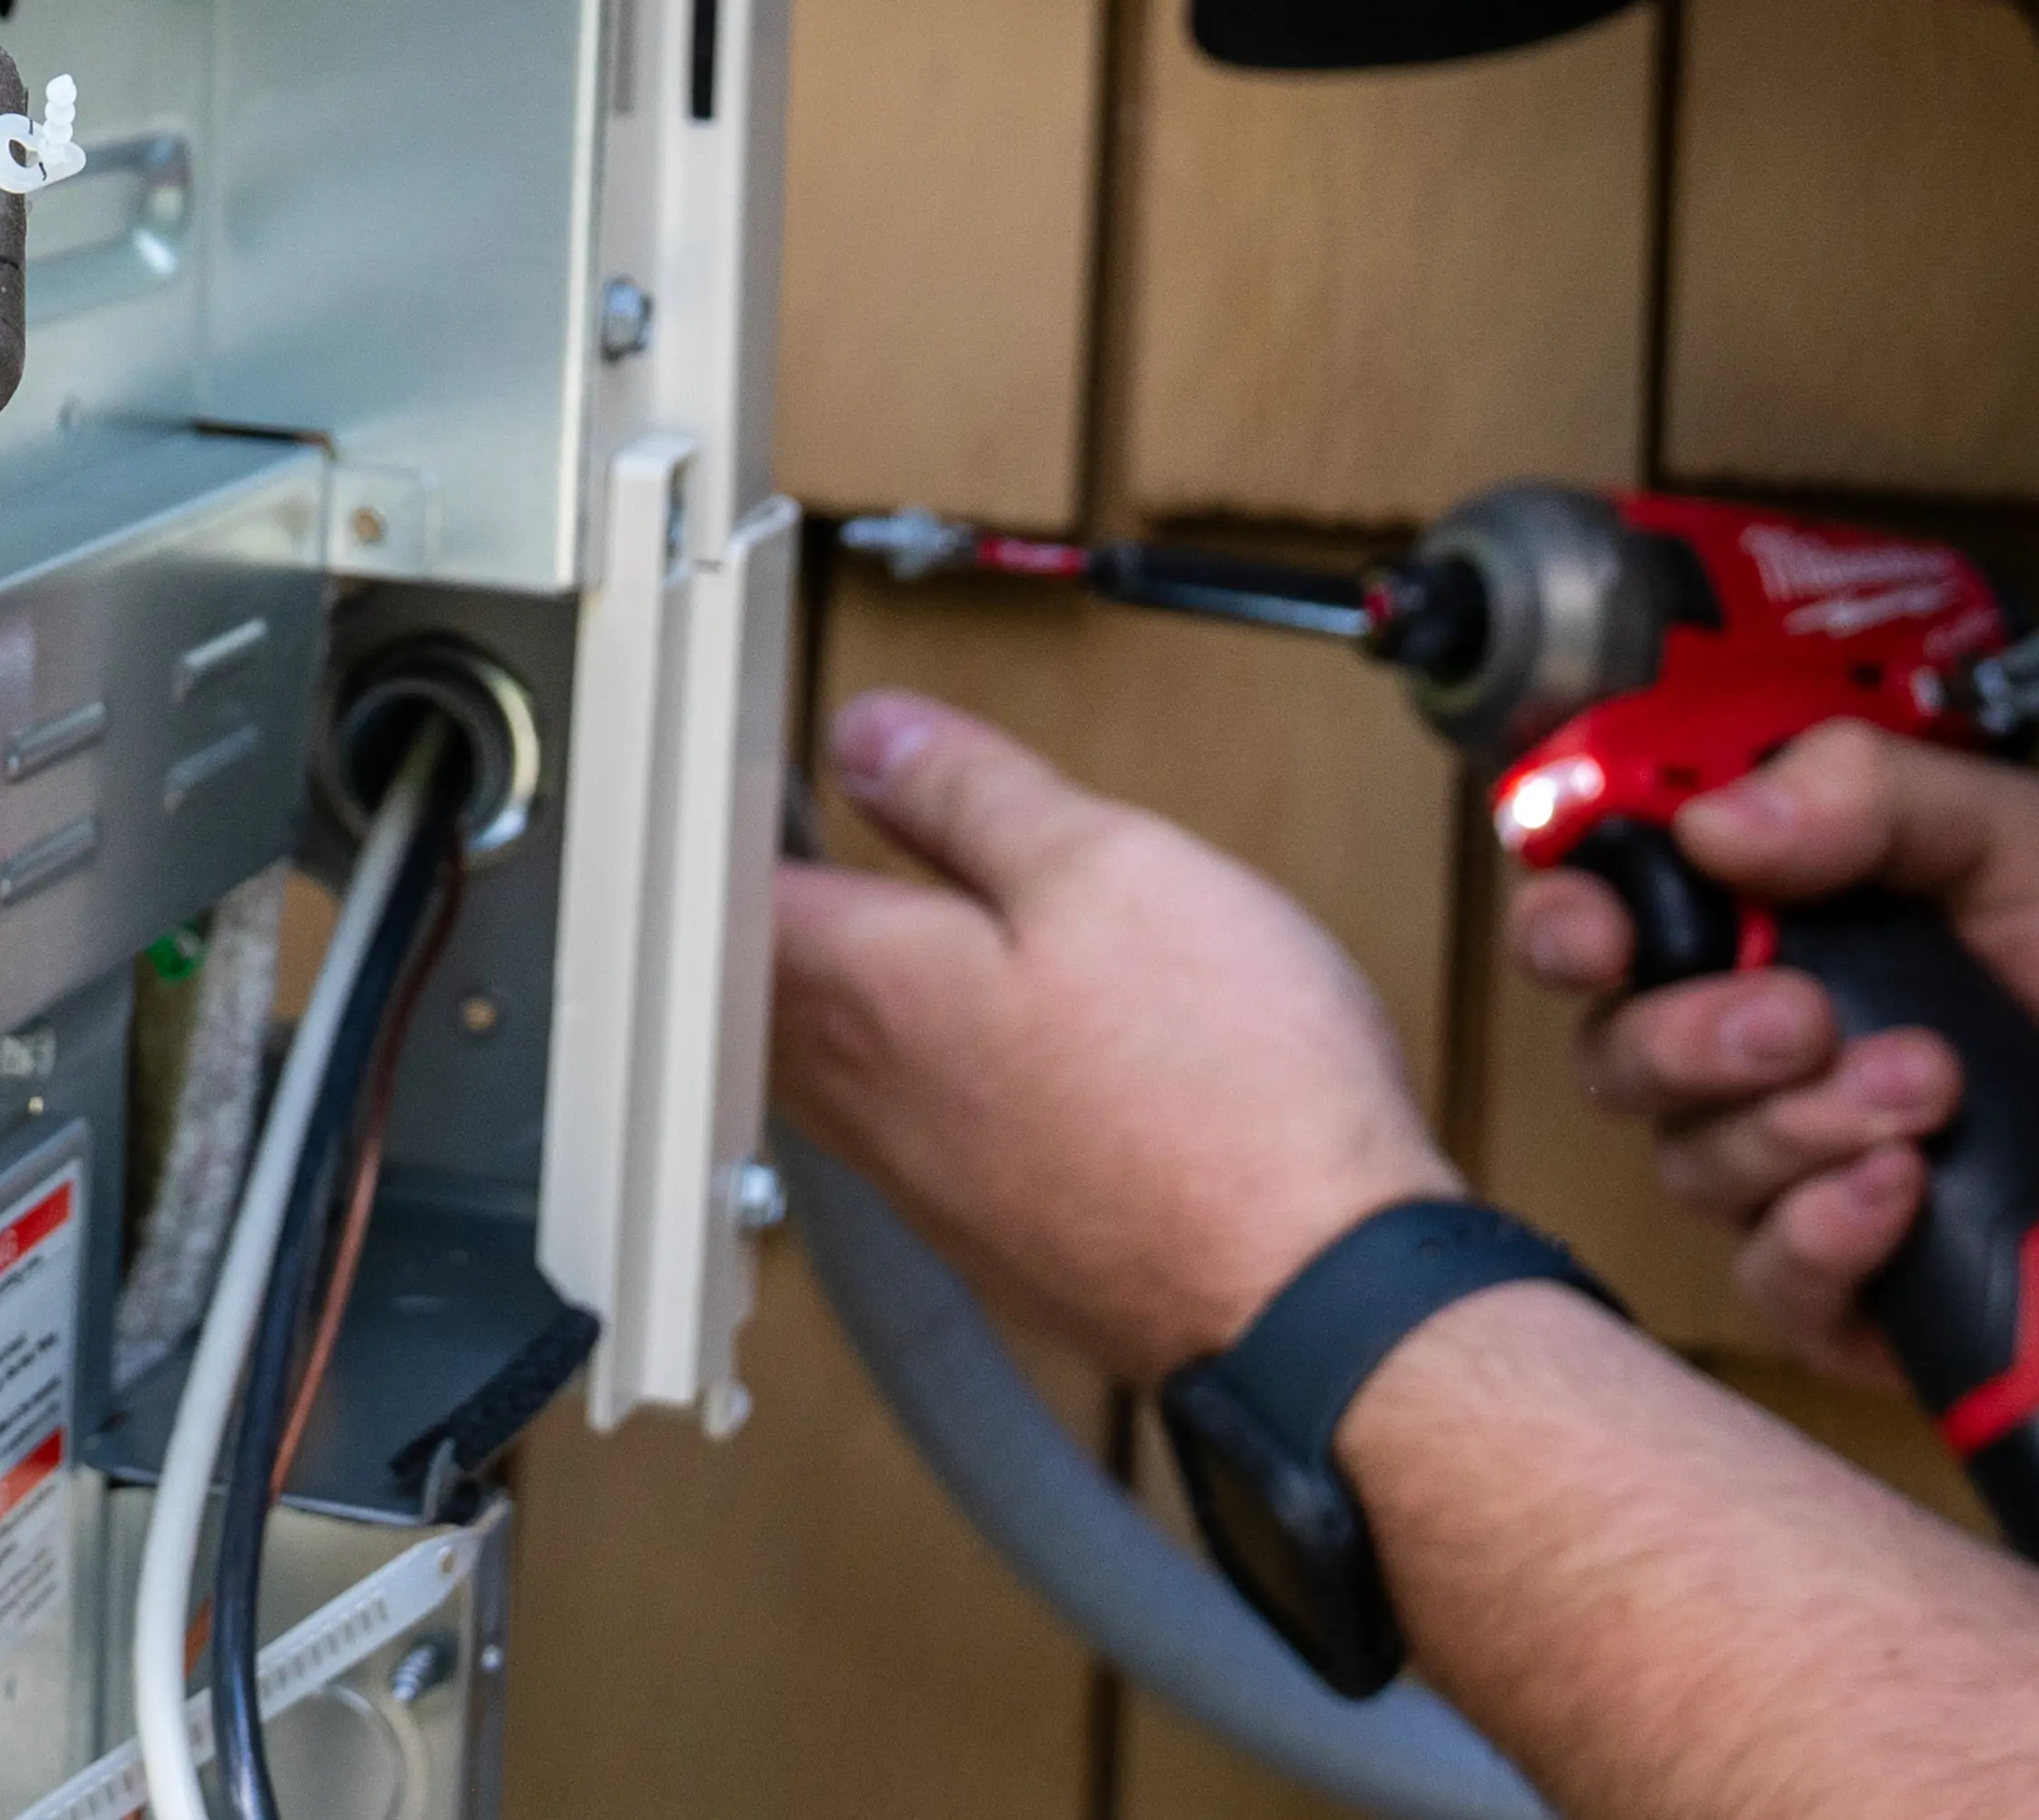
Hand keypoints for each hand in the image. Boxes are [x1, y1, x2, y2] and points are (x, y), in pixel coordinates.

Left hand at [768, 689, 1460, 1381]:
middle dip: (767, 909)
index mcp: (861, 996)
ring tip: (881, 918)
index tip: (748, 763)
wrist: (1315, 1301)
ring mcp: (928, 1187)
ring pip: (831, 1068)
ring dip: (841, 992)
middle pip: (756, 992)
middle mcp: (867, 1105)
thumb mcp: (1102, 867)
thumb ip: (968, 793)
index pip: (723, 891)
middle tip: (790, 831)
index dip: (728, 813)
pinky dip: (922, 1069)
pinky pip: (914, 1132)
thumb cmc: (1225, 1093)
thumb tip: (872, 738)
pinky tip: (986, 1042)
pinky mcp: (999, 1240)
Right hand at [1504, 721, 2038, 1387]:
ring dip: (1799, 1123)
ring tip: (1932, 1088)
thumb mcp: (2019, 846)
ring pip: (1692, 1168)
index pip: (1613, 920)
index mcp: (1784, 931)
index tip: (1596, 927)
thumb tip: (1713, 820)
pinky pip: (1770, 1281)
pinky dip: (1825, 1229)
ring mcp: (1800, 1185)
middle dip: (1693, 1034)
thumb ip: (1868, 797)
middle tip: (1807, 1013)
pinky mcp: (1854, 1302)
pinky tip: (1906, 1192)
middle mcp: (1768, 1059)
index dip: (1570, 921)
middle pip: (1617, 1057)